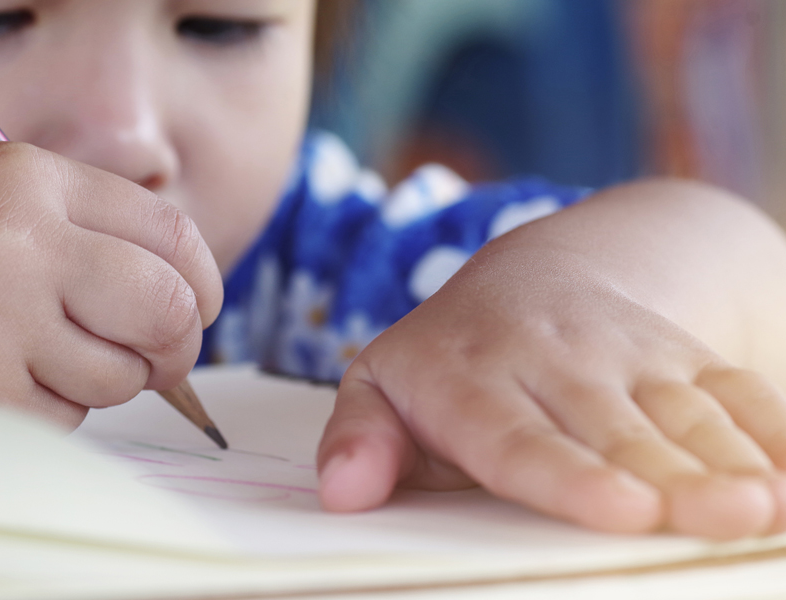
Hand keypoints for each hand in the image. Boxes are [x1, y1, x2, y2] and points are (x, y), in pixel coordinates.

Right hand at [0, 142, 221, 428]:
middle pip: (168, 307)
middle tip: (160, 362)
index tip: (203, 309)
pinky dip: (38, 414)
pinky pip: (60, 420)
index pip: (170, 229)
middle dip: (175, 348)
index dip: (203, 280)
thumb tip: (188, 295)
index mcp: (23, 180)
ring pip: (118, 375)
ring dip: (90, 383)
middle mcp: (13, 238)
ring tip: (20, 358)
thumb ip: (83, 237)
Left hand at [317, 227, 785, 539]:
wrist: (538, 274)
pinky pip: (730, 386)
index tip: (621, 509)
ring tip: (766, 504)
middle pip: (615, 428)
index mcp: (471, 379)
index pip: (518, 437)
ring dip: (732, 455)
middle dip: (670, 475)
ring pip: (681, 407)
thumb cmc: (450, 356)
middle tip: (722, 515)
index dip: (571, 475)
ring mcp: (623, 352)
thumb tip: (343, 492)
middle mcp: (552, 362)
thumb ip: (361, 435)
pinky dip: (771, 426)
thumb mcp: (384, 384)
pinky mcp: (677, 352)